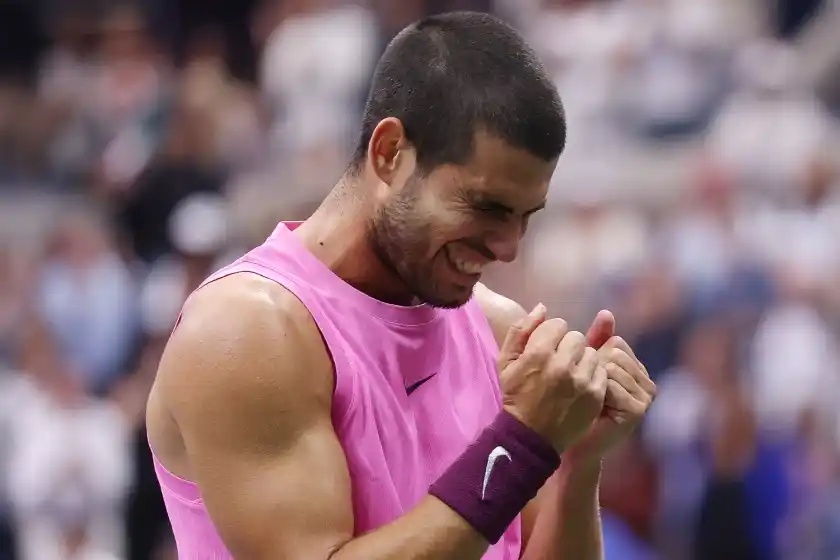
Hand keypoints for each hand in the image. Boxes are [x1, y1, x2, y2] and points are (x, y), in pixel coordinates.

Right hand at [498, 304, 607, 453]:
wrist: (531, 436)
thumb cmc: (516, 395)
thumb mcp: (506, 361)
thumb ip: (520, 331)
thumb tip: (542, 308)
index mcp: (539, 354)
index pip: (558, 324)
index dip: (552, 335)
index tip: (547, 348)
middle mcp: (563, 365)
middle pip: (577, 337)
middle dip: (568, 346)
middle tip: (559, 361)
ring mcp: (582, 381)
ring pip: (591, 353)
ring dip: (582, 359)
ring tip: (571, 373)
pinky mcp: (596, 395)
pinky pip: (601, 371)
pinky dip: (593, 375)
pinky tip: (580, 385)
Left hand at [564, 315, 656, 466]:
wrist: (571, 441)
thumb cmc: (573, 402)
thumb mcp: (583, 366)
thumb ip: (596, 340)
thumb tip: (606, 312)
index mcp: (635, 367)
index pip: (615, 342)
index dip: (593, 356)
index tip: (586, 377)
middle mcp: (646, 381)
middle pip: (615, 351)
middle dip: (593, 367)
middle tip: (588, 391)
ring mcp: (645, 397)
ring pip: (612, 366)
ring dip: (593, 380)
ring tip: (591, 400)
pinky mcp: (638, 410)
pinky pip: (611, 384)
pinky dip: (596, 392)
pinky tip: (595, 407)